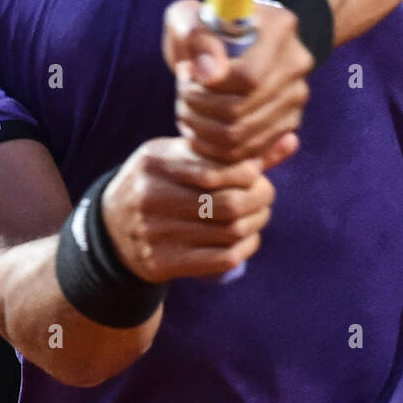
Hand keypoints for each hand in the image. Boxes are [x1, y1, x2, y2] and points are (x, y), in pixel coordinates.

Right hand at [101, 138, 274, 281]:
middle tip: (266, 194)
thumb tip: (291, 140)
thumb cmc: (159, 184)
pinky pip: (221, 259)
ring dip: (256, 223)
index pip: (217, 169)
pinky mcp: (163, 263)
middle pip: (227, 204)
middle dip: (259, 199)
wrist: (111, 231)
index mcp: (155, 162)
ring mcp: (156, 233)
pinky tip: (247, 238)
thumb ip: (232, 151)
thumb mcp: (181, 157)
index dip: (249, 172)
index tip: (256, 173)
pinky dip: (245, 248)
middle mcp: (152, 196)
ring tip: (259, 214)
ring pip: (229, 232)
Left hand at [162, 0, 312, 167]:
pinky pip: (248, 151)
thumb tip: (210, 74)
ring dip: (202, 130)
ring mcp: (297, 95)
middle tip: (181, 94)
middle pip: (241, 111)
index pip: (247, 77)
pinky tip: (199, 127)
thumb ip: (196, 38)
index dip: (208, 87)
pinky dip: (216, 147)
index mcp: (279, 26)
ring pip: (241, 136)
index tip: (185, 73)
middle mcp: (297, 62)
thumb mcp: (189, 19)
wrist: (228, 44)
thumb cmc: (203, 28)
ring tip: (186, 108)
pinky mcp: (289, 122)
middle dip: (198, 108)